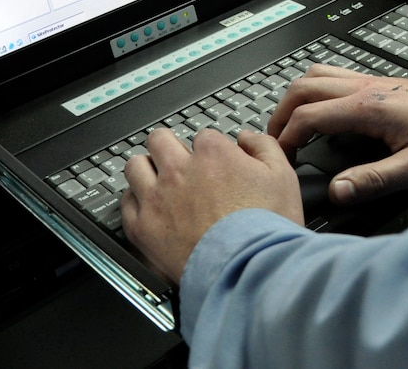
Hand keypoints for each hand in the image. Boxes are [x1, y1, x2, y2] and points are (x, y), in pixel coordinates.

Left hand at [121, 128, 303, 284]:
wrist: (248, 271)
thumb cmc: (266, 230)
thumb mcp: (283, 177)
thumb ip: (264, 147)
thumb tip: (247, 138)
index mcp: (213, 154)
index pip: (203, 136)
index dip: (211, 150)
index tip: (216, 164)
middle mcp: (180, 171)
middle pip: (160, 140)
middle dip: (170, 147)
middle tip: (179, 162)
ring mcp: (156, 199)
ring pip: (135, 166)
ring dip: (146, 169)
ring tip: (156, 179)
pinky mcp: (142, 229)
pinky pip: (124, 204)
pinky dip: (134, 202)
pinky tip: (146, 207)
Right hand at [269, 64, 407, 205]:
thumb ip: (375, 180)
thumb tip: (340, 191)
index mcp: (369, 108)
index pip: (308, 116)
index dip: (286, 138)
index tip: (281, 159)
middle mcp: (367, 88)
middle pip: (304, 87)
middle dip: (281, 113)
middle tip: (275, 139)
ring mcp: (373, 83)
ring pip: (318, 75)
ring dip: (297, 97)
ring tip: (291, 124)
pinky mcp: (382, 85)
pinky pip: (336, 76)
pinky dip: (317, 91)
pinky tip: (324, 111)